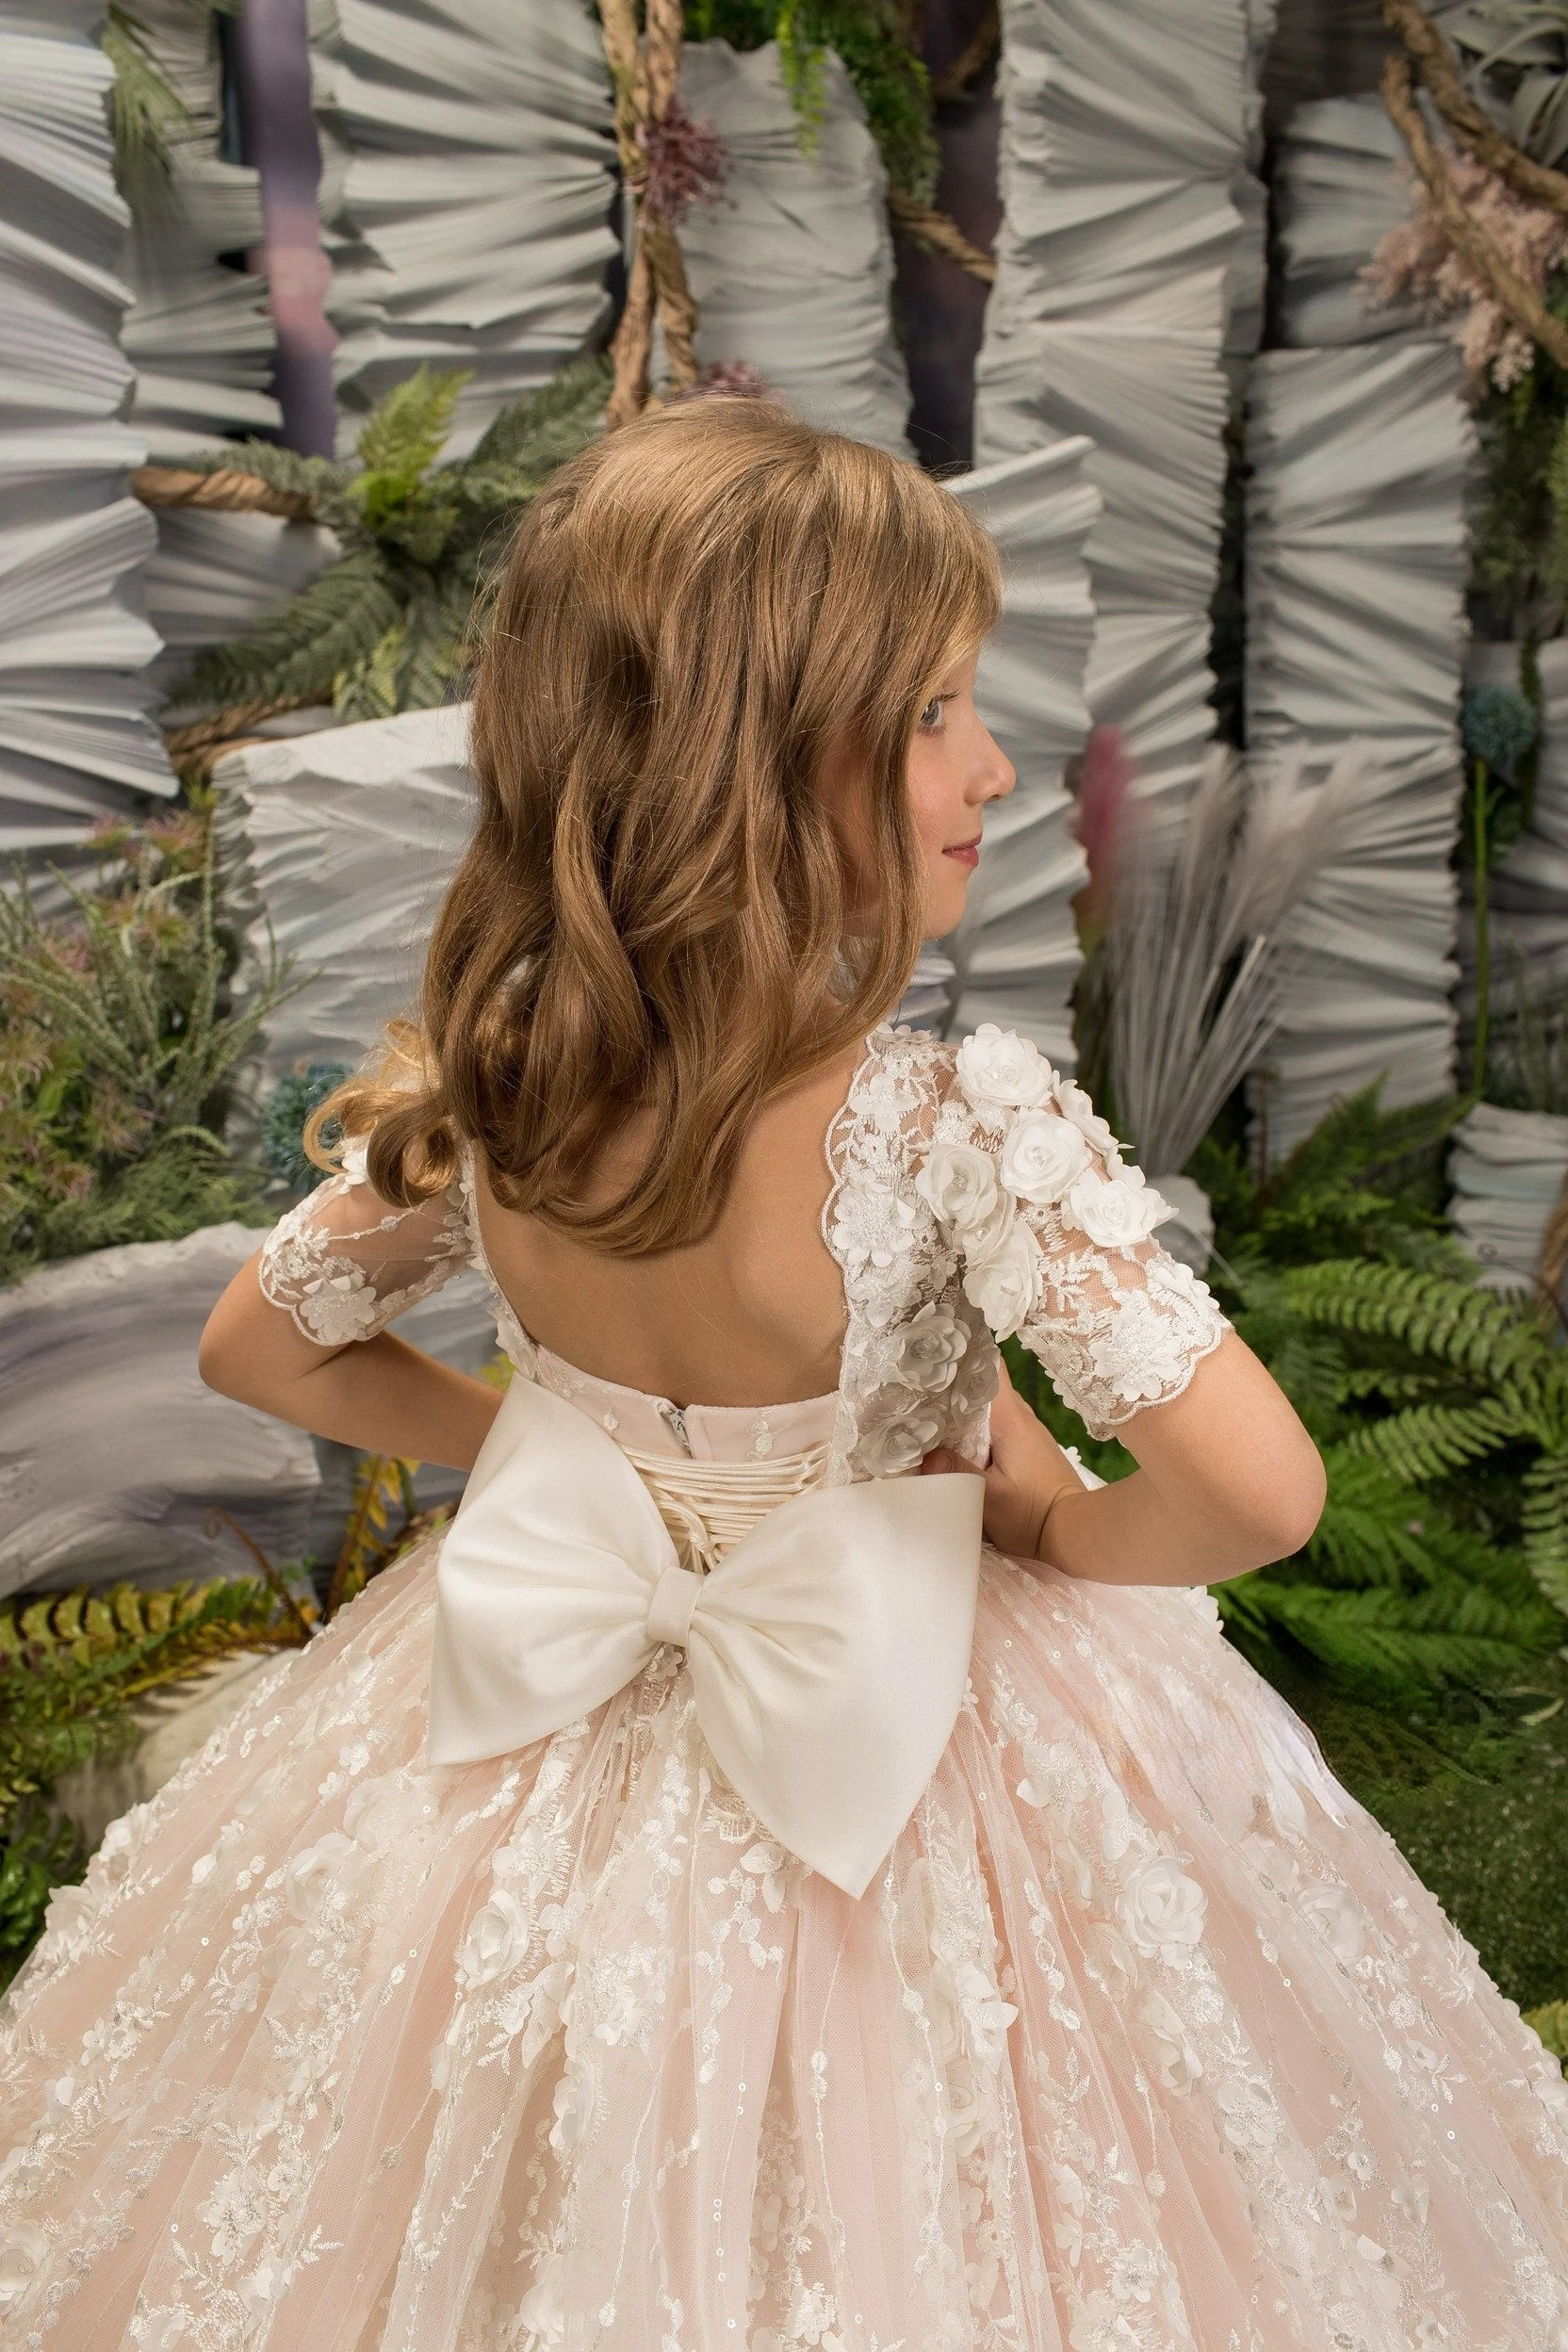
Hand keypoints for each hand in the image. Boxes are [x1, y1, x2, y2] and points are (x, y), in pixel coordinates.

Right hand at [920, 1355, 1082, 1560]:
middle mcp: (1020, 1417)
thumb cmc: (1034, 1514)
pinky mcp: (1025, 1449)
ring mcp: (1024, 1432)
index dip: (964, 1353)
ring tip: (924, 1409)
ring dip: (961, 1408)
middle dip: (951, 1383)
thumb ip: (960, 1475)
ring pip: (986, 1408)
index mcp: (1010, 1418)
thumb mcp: (993, 1499)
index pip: (991, 1367)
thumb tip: (926, 1456)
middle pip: (983, 1385)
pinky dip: (972, 1428)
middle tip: (914, 1383)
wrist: (1075, 1531)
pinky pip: (994, 1427)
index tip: (933, 1351)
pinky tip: (950, 1440)